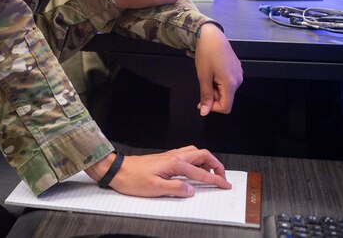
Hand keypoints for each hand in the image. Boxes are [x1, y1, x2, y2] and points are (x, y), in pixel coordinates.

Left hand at [85, 146, 231, 197]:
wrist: (118, 170)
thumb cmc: (132, 178)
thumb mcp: (155, 188)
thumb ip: (176, 188)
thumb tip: (191, 190)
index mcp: (174, 164)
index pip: (201, 173)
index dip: (215, 180)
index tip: (225, 185)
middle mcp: (174, 156)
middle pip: (202, 155)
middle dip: (216, 165)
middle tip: (222, 177)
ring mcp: (170, 156)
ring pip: (195, 153)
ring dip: (206, 161)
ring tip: (210, 174)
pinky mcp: (165, 158)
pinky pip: (186, 155)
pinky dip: (196, 161)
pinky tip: (194, 169)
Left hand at [195, 24, 243, 115]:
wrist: (211, 34)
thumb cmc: (206, 54)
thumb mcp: (203, 76)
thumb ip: (206, 96)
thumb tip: (204, 112)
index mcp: (231, 83)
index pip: (226, 108)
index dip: (213, 108)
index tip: (202, 100)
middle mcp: (238, 80)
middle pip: (226, 99)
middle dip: (213, 96)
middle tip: (204, 83)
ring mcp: (239, 73)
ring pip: (227, 90)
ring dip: (216, 88)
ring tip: (208, 74)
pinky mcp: (237, 67)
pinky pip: (229, 81)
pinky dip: (219, 81)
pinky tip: (213, 70)